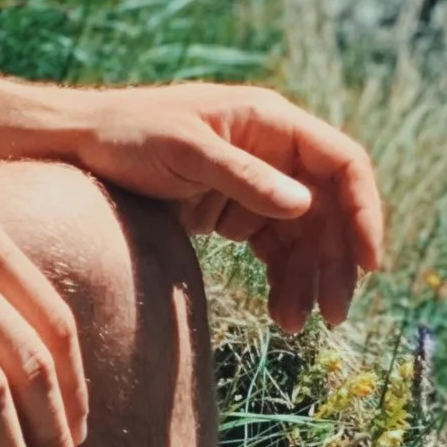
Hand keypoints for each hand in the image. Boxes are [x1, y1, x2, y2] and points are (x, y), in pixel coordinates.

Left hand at [64, 84, 386, 332]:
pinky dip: (283, 281)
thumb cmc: (127, 136)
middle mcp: (271, 150)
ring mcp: (255, 182)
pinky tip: (280, 314)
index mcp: (269, 121)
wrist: (77, 149)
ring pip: (306, 236)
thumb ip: (243, 176)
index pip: (341, 163)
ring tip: (296, 325)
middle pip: (329, 208)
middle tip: (335, 314)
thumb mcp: (184, 151)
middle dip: (336, 261)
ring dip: (309, 280)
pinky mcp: (235, 211)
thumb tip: (306, 205)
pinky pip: (276, 249)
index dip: (363, 211)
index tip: (369, 263)